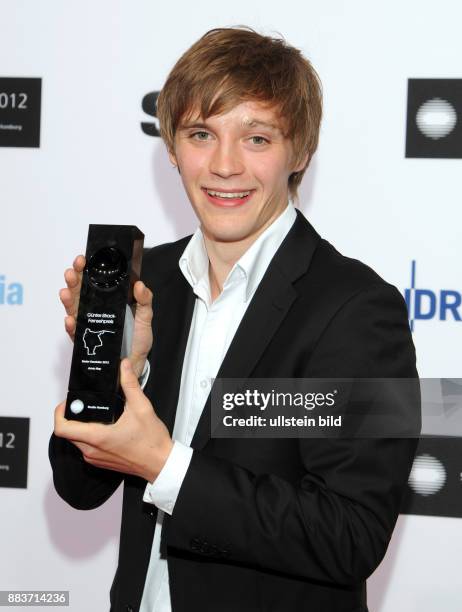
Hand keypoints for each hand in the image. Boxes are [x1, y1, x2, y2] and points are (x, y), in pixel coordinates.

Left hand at [54, 359, 172, 481]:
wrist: (161, 463)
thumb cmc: (152, 442)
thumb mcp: (142, 407)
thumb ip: (130, 384)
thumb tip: (123, 367)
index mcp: (98, 437)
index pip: (62, 428)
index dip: (60, 412)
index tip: (68, 402)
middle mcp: (92, 451)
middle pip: (67, 433)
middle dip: (71, 416)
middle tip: (83, 404)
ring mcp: (94, 458)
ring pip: (75, 440)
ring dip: (79, 427)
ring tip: (95, 413)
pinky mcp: (99, 462)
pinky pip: (84, 448)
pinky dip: (88, 436)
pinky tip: (104, 426)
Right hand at [59, 255, 152, 377]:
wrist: (134, 364)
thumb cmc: (138, 341)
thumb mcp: (145, 317)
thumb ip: (145, 301)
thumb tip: (140, 285)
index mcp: (108, 301)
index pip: (94, 282)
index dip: (87, 269)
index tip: (84, 260)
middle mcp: (95, 310)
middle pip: (80, 292)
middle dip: (74, 280)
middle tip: (72, 271)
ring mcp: (89, 325)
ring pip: (73, 308)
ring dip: (68, 299)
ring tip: (66, 291)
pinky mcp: (86, 341)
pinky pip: (75, 332)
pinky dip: (71, 326)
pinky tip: (71, 320)